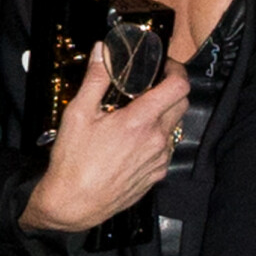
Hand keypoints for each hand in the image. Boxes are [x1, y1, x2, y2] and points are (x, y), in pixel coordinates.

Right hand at [20, 45, 188, 232]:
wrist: (74, 205)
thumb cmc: (73, 160)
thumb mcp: (78, 114)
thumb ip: (96, 79)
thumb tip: (102, 50)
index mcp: (140, 121)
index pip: (179, 87)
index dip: (177, 71)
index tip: (166, 66)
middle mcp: (157, 140)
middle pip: (182, 105)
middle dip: (172, 91)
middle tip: (151, 86)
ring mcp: (159, 160)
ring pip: (174, 128)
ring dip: (164, 116)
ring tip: (139, 114)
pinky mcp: (156, 176)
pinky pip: (166, 150)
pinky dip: (157, 139)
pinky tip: (136, 140)